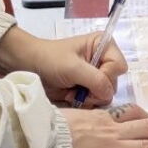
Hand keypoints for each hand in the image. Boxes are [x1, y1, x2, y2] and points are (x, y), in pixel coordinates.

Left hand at [0, 28, 125, 105]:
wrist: (28, 67)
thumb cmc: (50, 60)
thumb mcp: (72, 67)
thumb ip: (95, 79)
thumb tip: (109, 94)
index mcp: (103, 45)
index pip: (119, 66)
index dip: (107, 76)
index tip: (88, 79)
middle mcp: (103, 59)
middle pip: (114, 83)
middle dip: (96, 89)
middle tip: (78, 88)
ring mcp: (95, 75)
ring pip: (106, 95)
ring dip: (89, 97)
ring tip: (72, 91)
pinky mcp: (88, 88)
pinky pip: (96, 101)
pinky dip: (84, 102)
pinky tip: (71, 96)